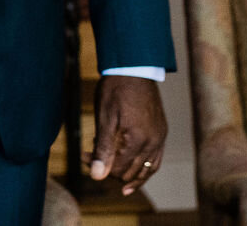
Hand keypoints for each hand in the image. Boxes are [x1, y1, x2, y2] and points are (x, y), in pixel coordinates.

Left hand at [86, 74, 166, 195]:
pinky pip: (156, 160)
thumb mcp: (105, 118)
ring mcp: (160, 137)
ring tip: (112, 178)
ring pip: (147, 170)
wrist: (135, 67)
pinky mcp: (162, 132)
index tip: (84, 155)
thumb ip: (103, 149)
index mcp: (139, 139)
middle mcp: (154, 142)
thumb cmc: (116, 89)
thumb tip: (96, 176)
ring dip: (127, 173)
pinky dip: (145, 169)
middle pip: (131, 171)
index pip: (118, 169)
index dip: (99, 167)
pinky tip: (135, 174)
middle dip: (110, 168)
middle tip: (90, 157)